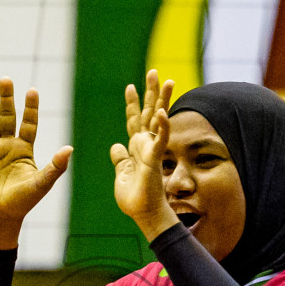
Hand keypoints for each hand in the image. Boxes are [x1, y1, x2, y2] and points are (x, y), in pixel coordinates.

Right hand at [0, 78, 72, 250]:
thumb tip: (69, 148)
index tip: (32, 90)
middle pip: (7, 117)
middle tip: (6, 80)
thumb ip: (55, 166)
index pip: (28, 123)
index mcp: (24, 150)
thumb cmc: (24, 202)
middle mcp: (8, 146)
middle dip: (7, 99)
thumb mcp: (42, 183)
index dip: (30, 107)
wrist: (1, 217)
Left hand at [109, 69, 177, 241]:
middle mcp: (145, 144)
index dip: (133, 104)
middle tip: (154, 72)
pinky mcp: (155, 158)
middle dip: (152, 92)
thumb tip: (116, 146)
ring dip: (162, 100)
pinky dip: (161, 126)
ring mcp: (152, 149)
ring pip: (159, 119)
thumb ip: (120, 159)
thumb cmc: (133, 197)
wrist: (142, 213)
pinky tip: (162, 113)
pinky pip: (160, 139)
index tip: (130, 86)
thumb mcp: (121, 173)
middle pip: (149, 112)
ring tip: (168, 80)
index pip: (135, 120)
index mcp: (136, 147)